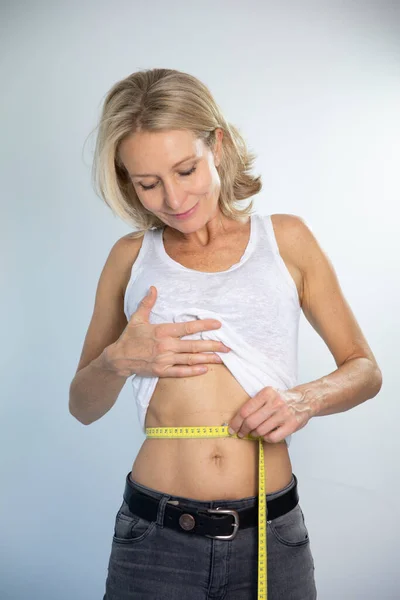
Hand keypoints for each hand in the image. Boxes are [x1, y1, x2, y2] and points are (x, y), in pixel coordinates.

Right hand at [102, 286, 230, 377]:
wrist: (118, 358)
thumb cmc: (129, 337)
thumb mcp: (137, 318)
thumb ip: (147, 303)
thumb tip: (153, 288)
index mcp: (162, 331)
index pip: (187, 327)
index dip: (204, 325)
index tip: (218, 324)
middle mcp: (165, 345)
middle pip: (194, 345)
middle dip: (212, 345)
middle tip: (227, 346)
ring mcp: (164, 359)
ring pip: (190, 359)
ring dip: (207, 359)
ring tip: (221, 358)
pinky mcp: (162, 371)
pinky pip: (181, 372)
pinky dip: (193, 371)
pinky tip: (205, 370)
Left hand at [227, 386, 312, 442]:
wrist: (304, 400)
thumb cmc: (282, 399)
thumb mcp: (268, 394)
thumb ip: (255, 404)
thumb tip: (238, 420)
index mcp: (266, 393)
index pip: (245, 410)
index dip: (236, 422)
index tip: (232, 428)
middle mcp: (275, 403)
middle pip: (251, 422)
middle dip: (243, 430)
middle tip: (241, 433)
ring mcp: (284, 414)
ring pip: (261, 431)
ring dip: (255, 434)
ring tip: (254, 433)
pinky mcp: (291, 425)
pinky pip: (273, 437)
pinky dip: (266, 439)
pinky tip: (266, 435)